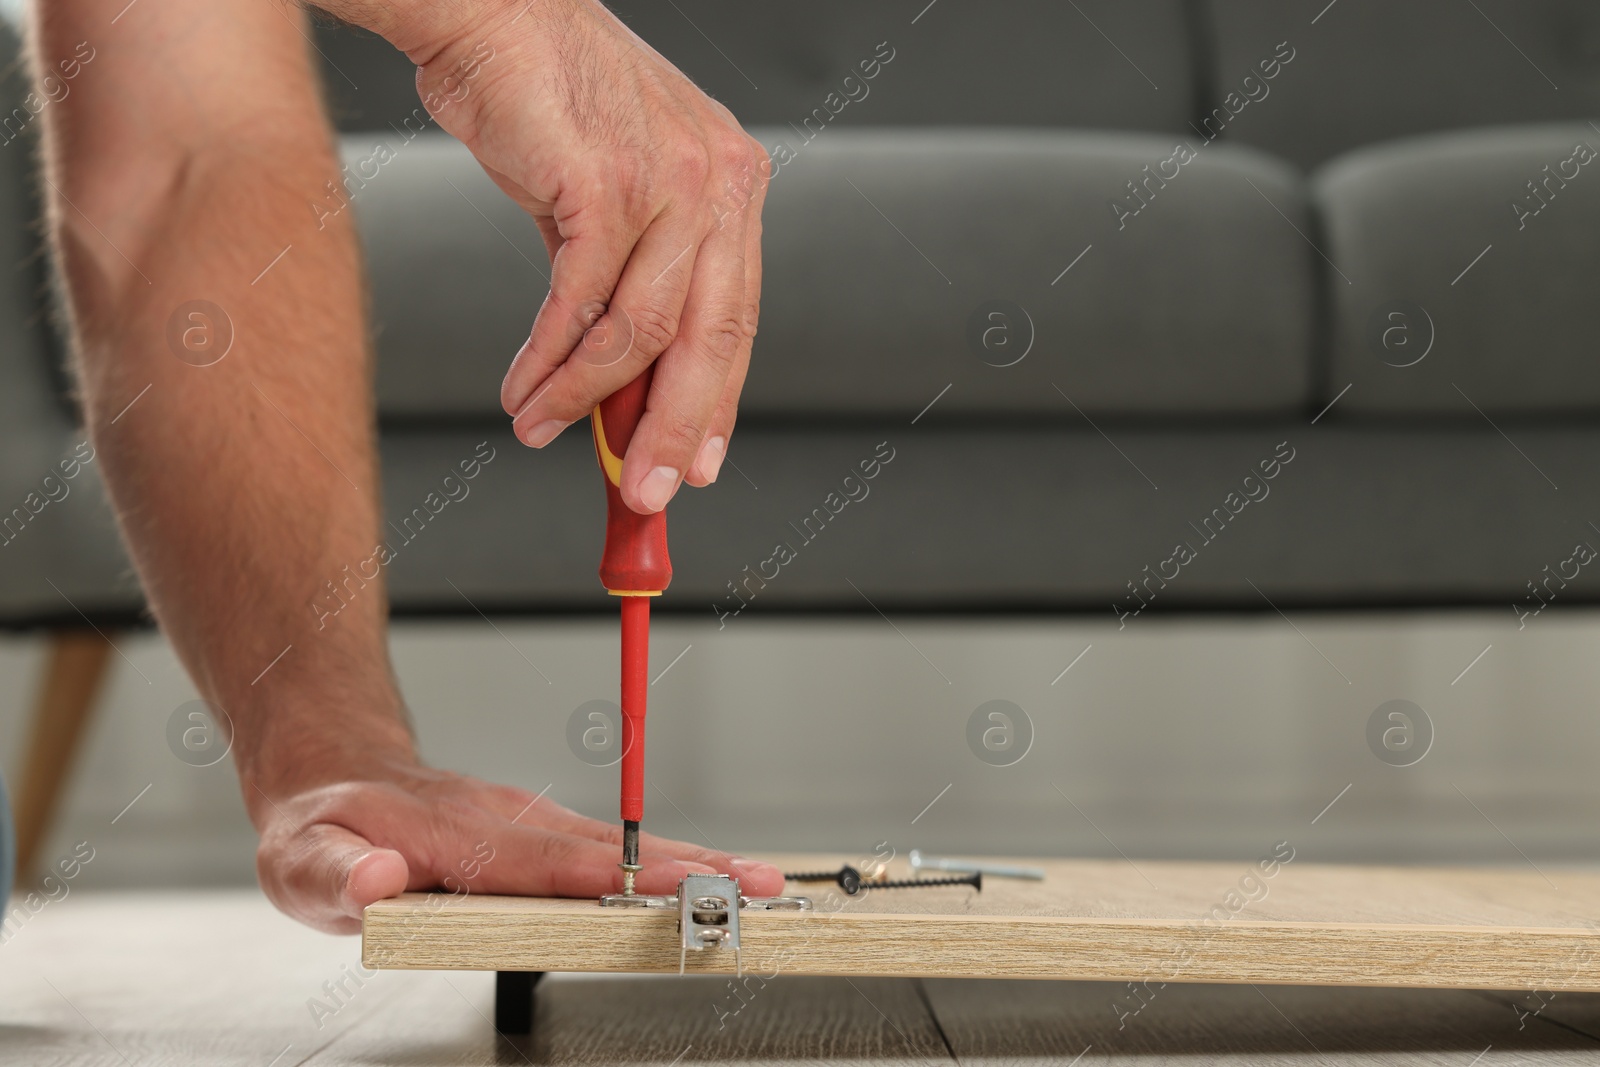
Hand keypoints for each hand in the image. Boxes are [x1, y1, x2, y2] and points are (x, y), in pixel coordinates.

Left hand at [248, 747, 785, 933]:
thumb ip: (337, 876)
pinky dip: (668, 859)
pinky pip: (611, 846)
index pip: (551, 862)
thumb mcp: (301, 858)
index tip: (677, 885)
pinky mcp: (539, 832)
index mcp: (461, 834)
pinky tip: (708, 874)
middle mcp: (508, 821)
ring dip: (696, 861)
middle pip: (612, 848)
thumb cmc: (324, 822)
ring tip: (760, 881)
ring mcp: (529, 823)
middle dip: (693, 866)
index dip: (618, 875)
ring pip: (622, 843)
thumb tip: (381, 880)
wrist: (334, 766)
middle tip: (760, 883)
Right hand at [418, 0, 768, 513]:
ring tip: (541, 431)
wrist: (489, 14)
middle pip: (709, 341)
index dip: (718, 401)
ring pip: (641, 335)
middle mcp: (718, 184)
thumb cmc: (545, 101)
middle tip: (649, 492)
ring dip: (585, 401)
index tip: (703, 461)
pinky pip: (580, 308)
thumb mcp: (612, 195)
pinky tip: (524, 393)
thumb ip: (626, 282)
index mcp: (731, 184)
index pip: (736, 318)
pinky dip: (549, 364)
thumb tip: (617, 384)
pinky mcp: (607, 187)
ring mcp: (671, 184)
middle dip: (676, 431)